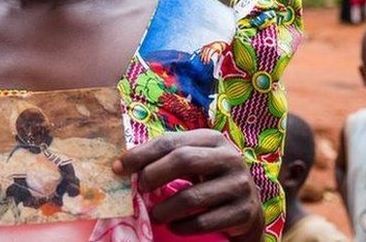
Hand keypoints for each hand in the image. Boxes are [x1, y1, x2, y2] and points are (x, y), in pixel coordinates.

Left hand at [113, 130, 263, 239]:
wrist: (247, 209)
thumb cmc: (210, 180)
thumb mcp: (194, 162)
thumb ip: (166, 158)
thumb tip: (123, 165)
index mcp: (213, 139)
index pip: (170, 141)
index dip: (141, 154)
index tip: (118, 167)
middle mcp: (230, 157)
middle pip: (183, 160)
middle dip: (153, 175)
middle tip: (138, 190)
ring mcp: (240, 185)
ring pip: (192, 196)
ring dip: (165, 208)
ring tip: (153, 214)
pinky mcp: (244, 212)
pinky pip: (204, 222)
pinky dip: (183, 227)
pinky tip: (173, 226)